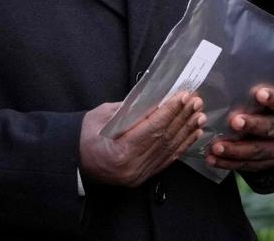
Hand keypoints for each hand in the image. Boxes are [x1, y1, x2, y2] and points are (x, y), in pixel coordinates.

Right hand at [79, 92, 204, 186]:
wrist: (74, 160)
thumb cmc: (83, 136)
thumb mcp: (100, 116)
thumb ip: (128, 110)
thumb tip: (154, 99)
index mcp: (120, 152)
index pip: (152, 129)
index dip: (170, 112)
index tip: (183, 97)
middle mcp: (133, 167)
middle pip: (164, 140)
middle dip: (182, 118)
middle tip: (196, 102)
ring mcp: (139, 175)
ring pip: (169, 151)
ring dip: (186, 132)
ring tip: (199, 116)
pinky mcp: (143, 177)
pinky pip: (166, 160)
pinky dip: (181, 146)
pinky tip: (192, 134)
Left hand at [206, 86, 273, 171]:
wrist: (272, 129)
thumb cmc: (259, 104)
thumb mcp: (260, 95)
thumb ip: (246, 89)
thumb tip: (217, 76)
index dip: (273, 98)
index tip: (259, 94)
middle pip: (272, 128)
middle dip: (253, 125)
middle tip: (234, 121)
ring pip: (259, 150)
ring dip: (235, 150)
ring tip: (216, 147)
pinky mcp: (268, 163)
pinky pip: (249, 165)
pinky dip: (228, 163)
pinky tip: (212, 159)